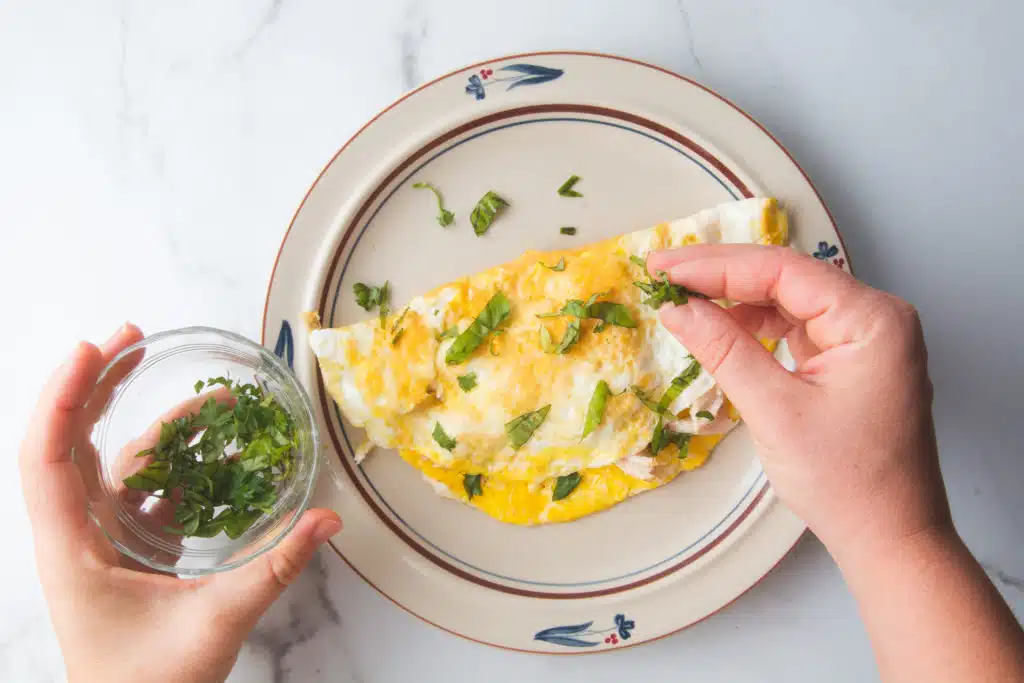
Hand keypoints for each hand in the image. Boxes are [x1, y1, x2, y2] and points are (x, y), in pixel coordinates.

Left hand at [20, 324, 341, 682]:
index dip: (61, 398)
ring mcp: (103, 541)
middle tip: (133, 335)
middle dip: (98, 384)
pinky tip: (220, 452)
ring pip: (118, 464)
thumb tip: (326, 521)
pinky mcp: (130, 550)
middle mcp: (78, 536)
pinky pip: (150, 491)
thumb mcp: (214, 624)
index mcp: (72, 550)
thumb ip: (273, 568)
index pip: (46, 458)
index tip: (92, 350)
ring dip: (159, 425)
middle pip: (73, 442)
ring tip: (214, 398)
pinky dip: (181, 464)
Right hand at [648, 245, 948, 557]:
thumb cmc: (847, 482)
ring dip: (734, 299)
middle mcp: (875, 318)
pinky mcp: (849, 361)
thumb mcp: (775, 410)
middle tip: (663, 272)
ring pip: (788, 300)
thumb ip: (724, 350)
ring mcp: (864, 339)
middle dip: (722, 275)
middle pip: (786, 278)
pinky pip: (795, 328)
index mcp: (872, 320)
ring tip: (682, 298)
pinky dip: (754, 326)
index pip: (782, 271)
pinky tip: (719, 328)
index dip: (716, 264)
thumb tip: (677, 309)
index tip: (664, 267)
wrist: (889, 538)